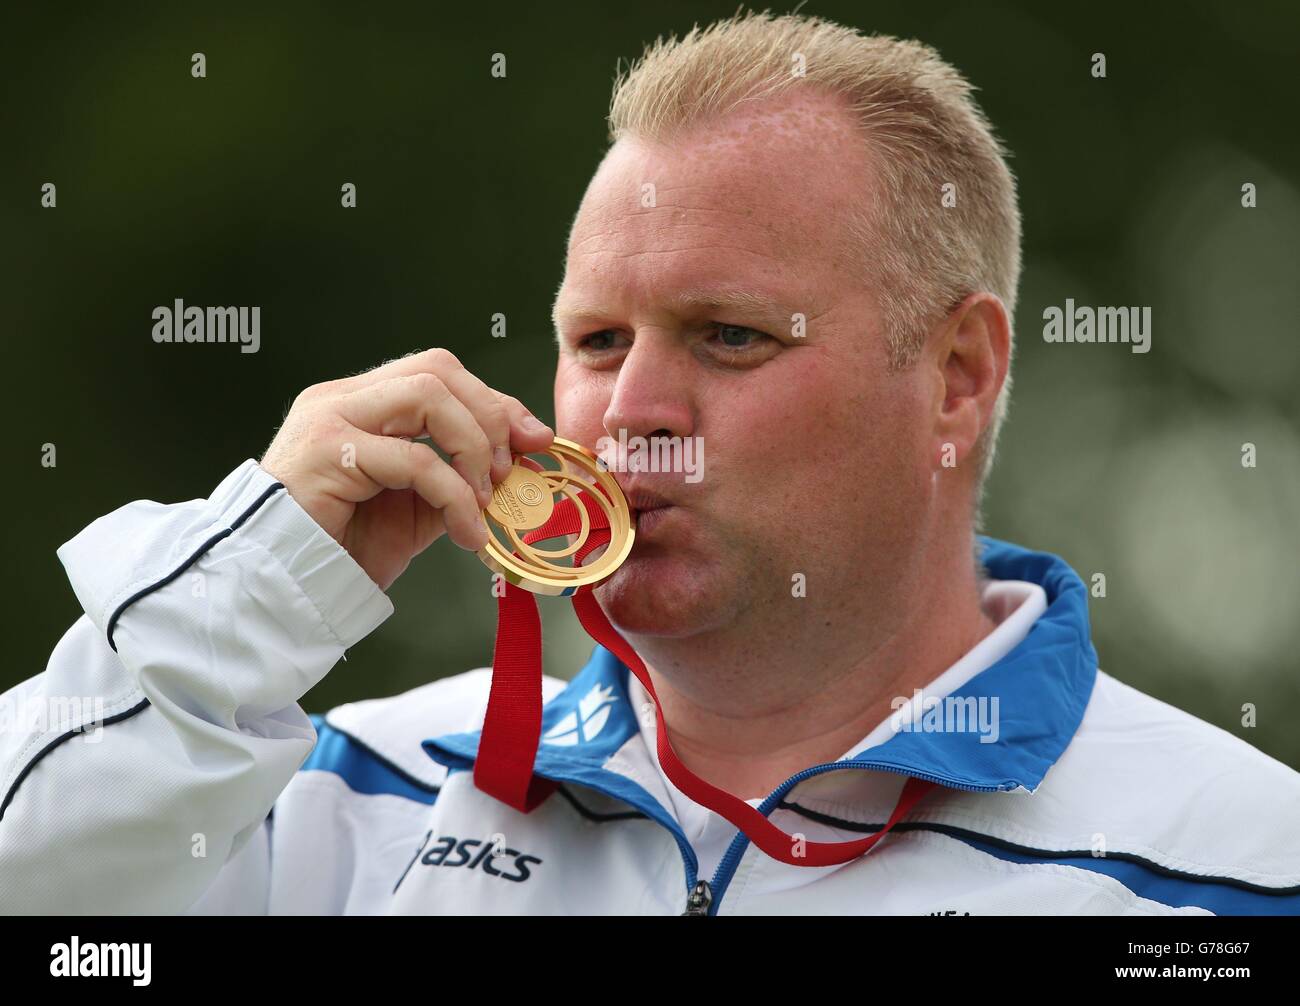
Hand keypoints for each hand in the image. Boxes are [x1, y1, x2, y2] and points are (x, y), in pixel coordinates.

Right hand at [260, 348, 553, 589]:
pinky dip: (454, 496)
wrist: (288, 586)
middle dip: (490, 416)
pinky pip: (415, 460)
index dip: (494, 400)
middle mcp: (343, 397)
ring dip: (472, 447)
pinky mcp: (329, 453)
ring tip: (483, 500)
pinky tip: (466, 532)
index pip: (440, 371)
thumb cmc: (347, 544)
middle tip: (507, 471)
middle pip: (437, 369)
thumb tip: (516, 460)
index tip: (534, 438)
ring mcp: (331, 419)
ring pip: (427, 397)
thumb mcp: (419, 503)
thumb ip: (457, 473)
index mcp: (363, 400)